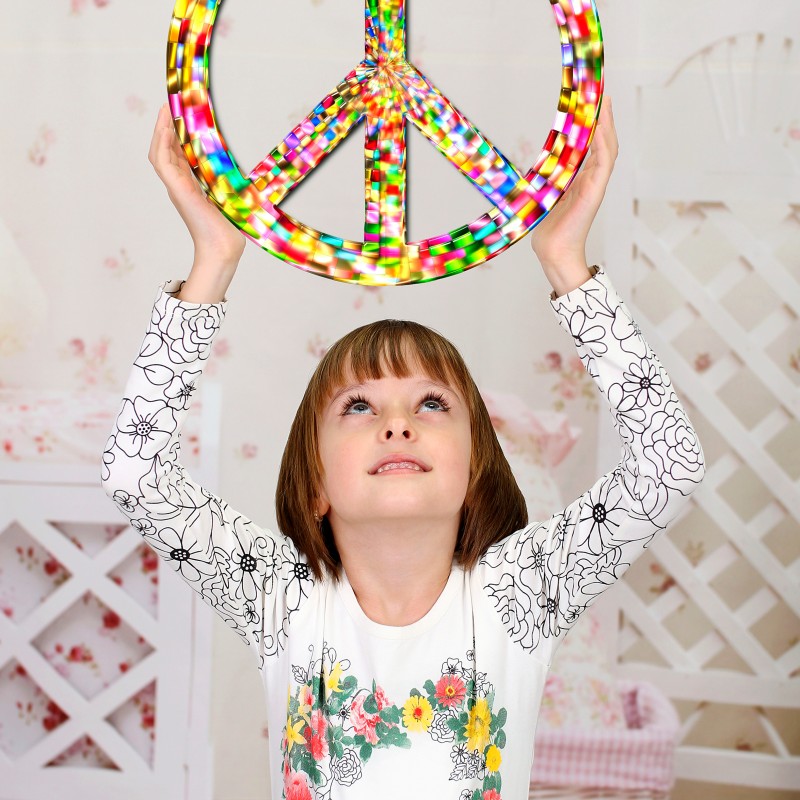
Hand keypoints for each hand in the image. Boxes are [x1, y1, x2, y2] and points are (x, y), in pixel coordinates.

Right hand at [148, 103, 245, 268]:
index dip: (176, 136)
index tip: (180, 117)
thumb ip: (230, 180)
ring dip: (160, 130)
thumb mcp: (230, 196)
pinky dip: (161, 142)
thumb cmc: (230, 228)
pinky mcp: (177, 190)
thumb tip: (247, 169)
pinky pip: (161, 162)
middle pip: (165, 150)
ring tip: (165, 109)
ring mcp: (176, 187)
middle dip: (166, 127)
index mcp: (190, 187)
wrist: (224, 248)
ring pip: (159, 153)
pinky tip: (165, 126)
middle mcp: (180, 185)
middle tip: (169, 105)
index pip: (178, 156)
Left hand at [529, 96, 618, 271]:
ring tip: (603, 102)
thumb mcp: (548, 194)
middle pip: (605, 141)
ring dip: (607, 124)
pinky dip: (603, 142)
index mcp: (582, 179)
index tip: (591, 103)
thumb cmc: (549, 228)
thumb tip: (537, 166)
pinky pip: (604, 161)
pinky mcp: (595, 191)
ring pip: (608, 147)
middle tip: (601, 93)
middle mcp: (592, 179)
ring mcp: (596, 185)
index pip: (593, 145)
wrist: (554, 251)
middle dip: (604, 117)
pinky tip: (600, 125)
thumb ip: (549, 178)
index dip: (594, 124)